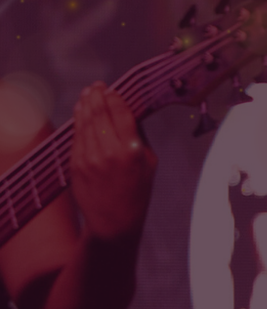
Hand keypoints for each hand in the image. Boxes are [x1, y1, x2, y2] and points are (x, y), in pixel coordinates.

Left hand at [67, 84, 154, 243]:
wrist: (114, 222)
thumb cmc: (136, 192)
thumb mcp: (149, 164)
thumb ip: (138, 137)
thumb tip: (128, 112)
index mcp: (132, 152)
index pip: (121, 113)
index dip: (114, 97)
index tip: (111, 89)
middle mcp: (110, 152)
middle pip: (99, 113)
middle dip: (97, 95)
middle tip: (96, 86)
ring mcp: (90, 157)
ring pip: (84, 121)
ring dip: (85, 104)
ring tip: (87, 94)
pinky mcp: (76, 163)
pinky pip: (76, 135)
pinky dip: (78, 120)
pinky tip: (80, 111)